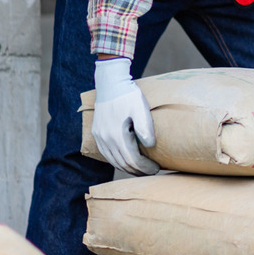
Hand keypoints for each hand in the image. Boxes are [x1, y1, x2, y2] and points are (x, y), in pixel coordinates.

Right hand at [92, 57, 158, 174]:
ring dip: (128, 168)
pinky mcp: (97, 133)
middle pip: (122, 163)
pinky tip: (126, 161)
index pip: (132, 160)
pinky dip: (117, 161)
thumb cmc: (128, 95)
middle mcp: (105, 139)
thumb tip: (150, 146)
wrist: (110, 82)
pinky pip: (106, 154)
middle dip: (138, 171)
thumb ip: (145, 128)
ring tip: (141, 169)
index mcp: (117, 135)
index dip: (145, 167)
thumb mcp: (140, 109)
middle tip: (151, 171)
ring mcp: (99, 137)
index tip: (156, 168)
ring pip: (113, 161)